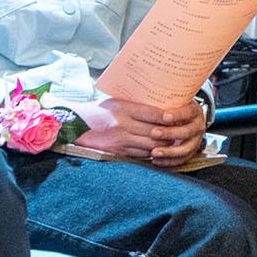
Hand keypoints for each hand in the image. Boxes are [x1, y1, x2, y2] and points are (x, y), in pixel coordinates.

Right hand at [71, 97, 201, 162]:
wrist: (74, 125)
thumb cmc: (97, 111)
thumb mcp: (116, 101)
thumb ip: (135, 105)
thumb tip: (159, 105)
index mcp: (125, 108)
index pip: (154, 113)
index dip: (169, 117)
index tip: (179, 117)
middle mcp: (123, 124)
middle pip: (155, 131)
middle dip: (170, 134)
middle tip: (182, 133)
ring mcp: (120, 139)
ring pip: (149, 145)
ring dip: (163, 146)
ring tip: (173, 144)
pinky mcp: (116, 151)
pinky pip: (139, 154)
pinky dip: (150, 154)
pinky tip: (158, 152)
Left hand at [146, 102, 206, 167]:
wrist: (188, 120)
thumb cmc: (175, 109)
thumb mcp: (175, 101)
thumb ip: (164, 99)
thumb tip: (144, 88)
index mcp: (194, 111)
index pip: (188, 112)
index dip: (177, 115)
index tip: (164, 116)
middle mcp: (198, 126)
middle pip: (186, 132)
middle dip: (169, 134)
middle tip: (154, 133)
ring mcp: (196, 141)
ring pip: (185, 149)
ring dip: (169, 152)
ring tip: (153, 152)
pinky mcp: (191, 153)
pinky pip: (181, 161)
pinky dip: (168, 162)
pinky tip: (155, 160)